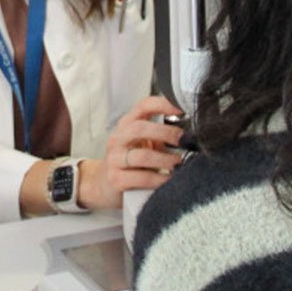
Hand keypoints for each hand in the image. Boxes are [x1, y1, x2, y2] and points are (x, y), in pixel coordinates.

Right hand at [79, 95, 185, 210]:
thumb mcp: (142, 144)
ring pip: (142, 156)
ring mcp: (115, 159)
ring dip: (165, 159)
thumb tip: (189, 134)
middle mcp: (118, 139)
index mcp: (126, 125)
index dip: (163, 104)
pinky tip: (169, 179)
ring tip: (178, 163)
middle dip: (165, 133)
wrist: (103, 186)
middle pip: (140, 128)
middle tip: (182, 140)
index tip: (181, 109)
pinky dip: (160, 179)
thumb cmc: (129, 163)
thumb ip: (159, 136)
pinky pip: (142, 178)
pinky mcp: (116, 179)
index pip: (143, 106)